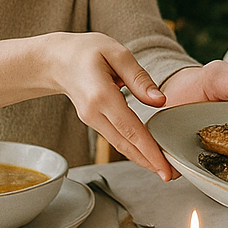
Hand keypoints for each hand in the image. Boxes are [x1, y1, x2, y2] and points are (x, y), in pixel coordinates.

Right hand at [0, 32, 175, 178]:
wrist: (55, 60)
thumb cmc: (87, 51)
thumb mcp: (117, 53)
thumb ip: (139, 78)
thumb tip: (160, 101)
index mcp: (101, 95)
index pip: (130, 128)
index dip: (149, 150)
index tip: (164, 166)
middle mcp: (94, 113)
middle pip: (125, 144)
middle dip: (149, 162)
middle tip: (172, 175)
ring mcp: (91, 119)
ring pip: (120, 145)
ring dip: (142, 159)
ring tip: (165, 170)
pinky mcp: (93, 121)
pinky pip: (116, 138)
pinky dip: (133, 149)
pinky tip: (147, 155)